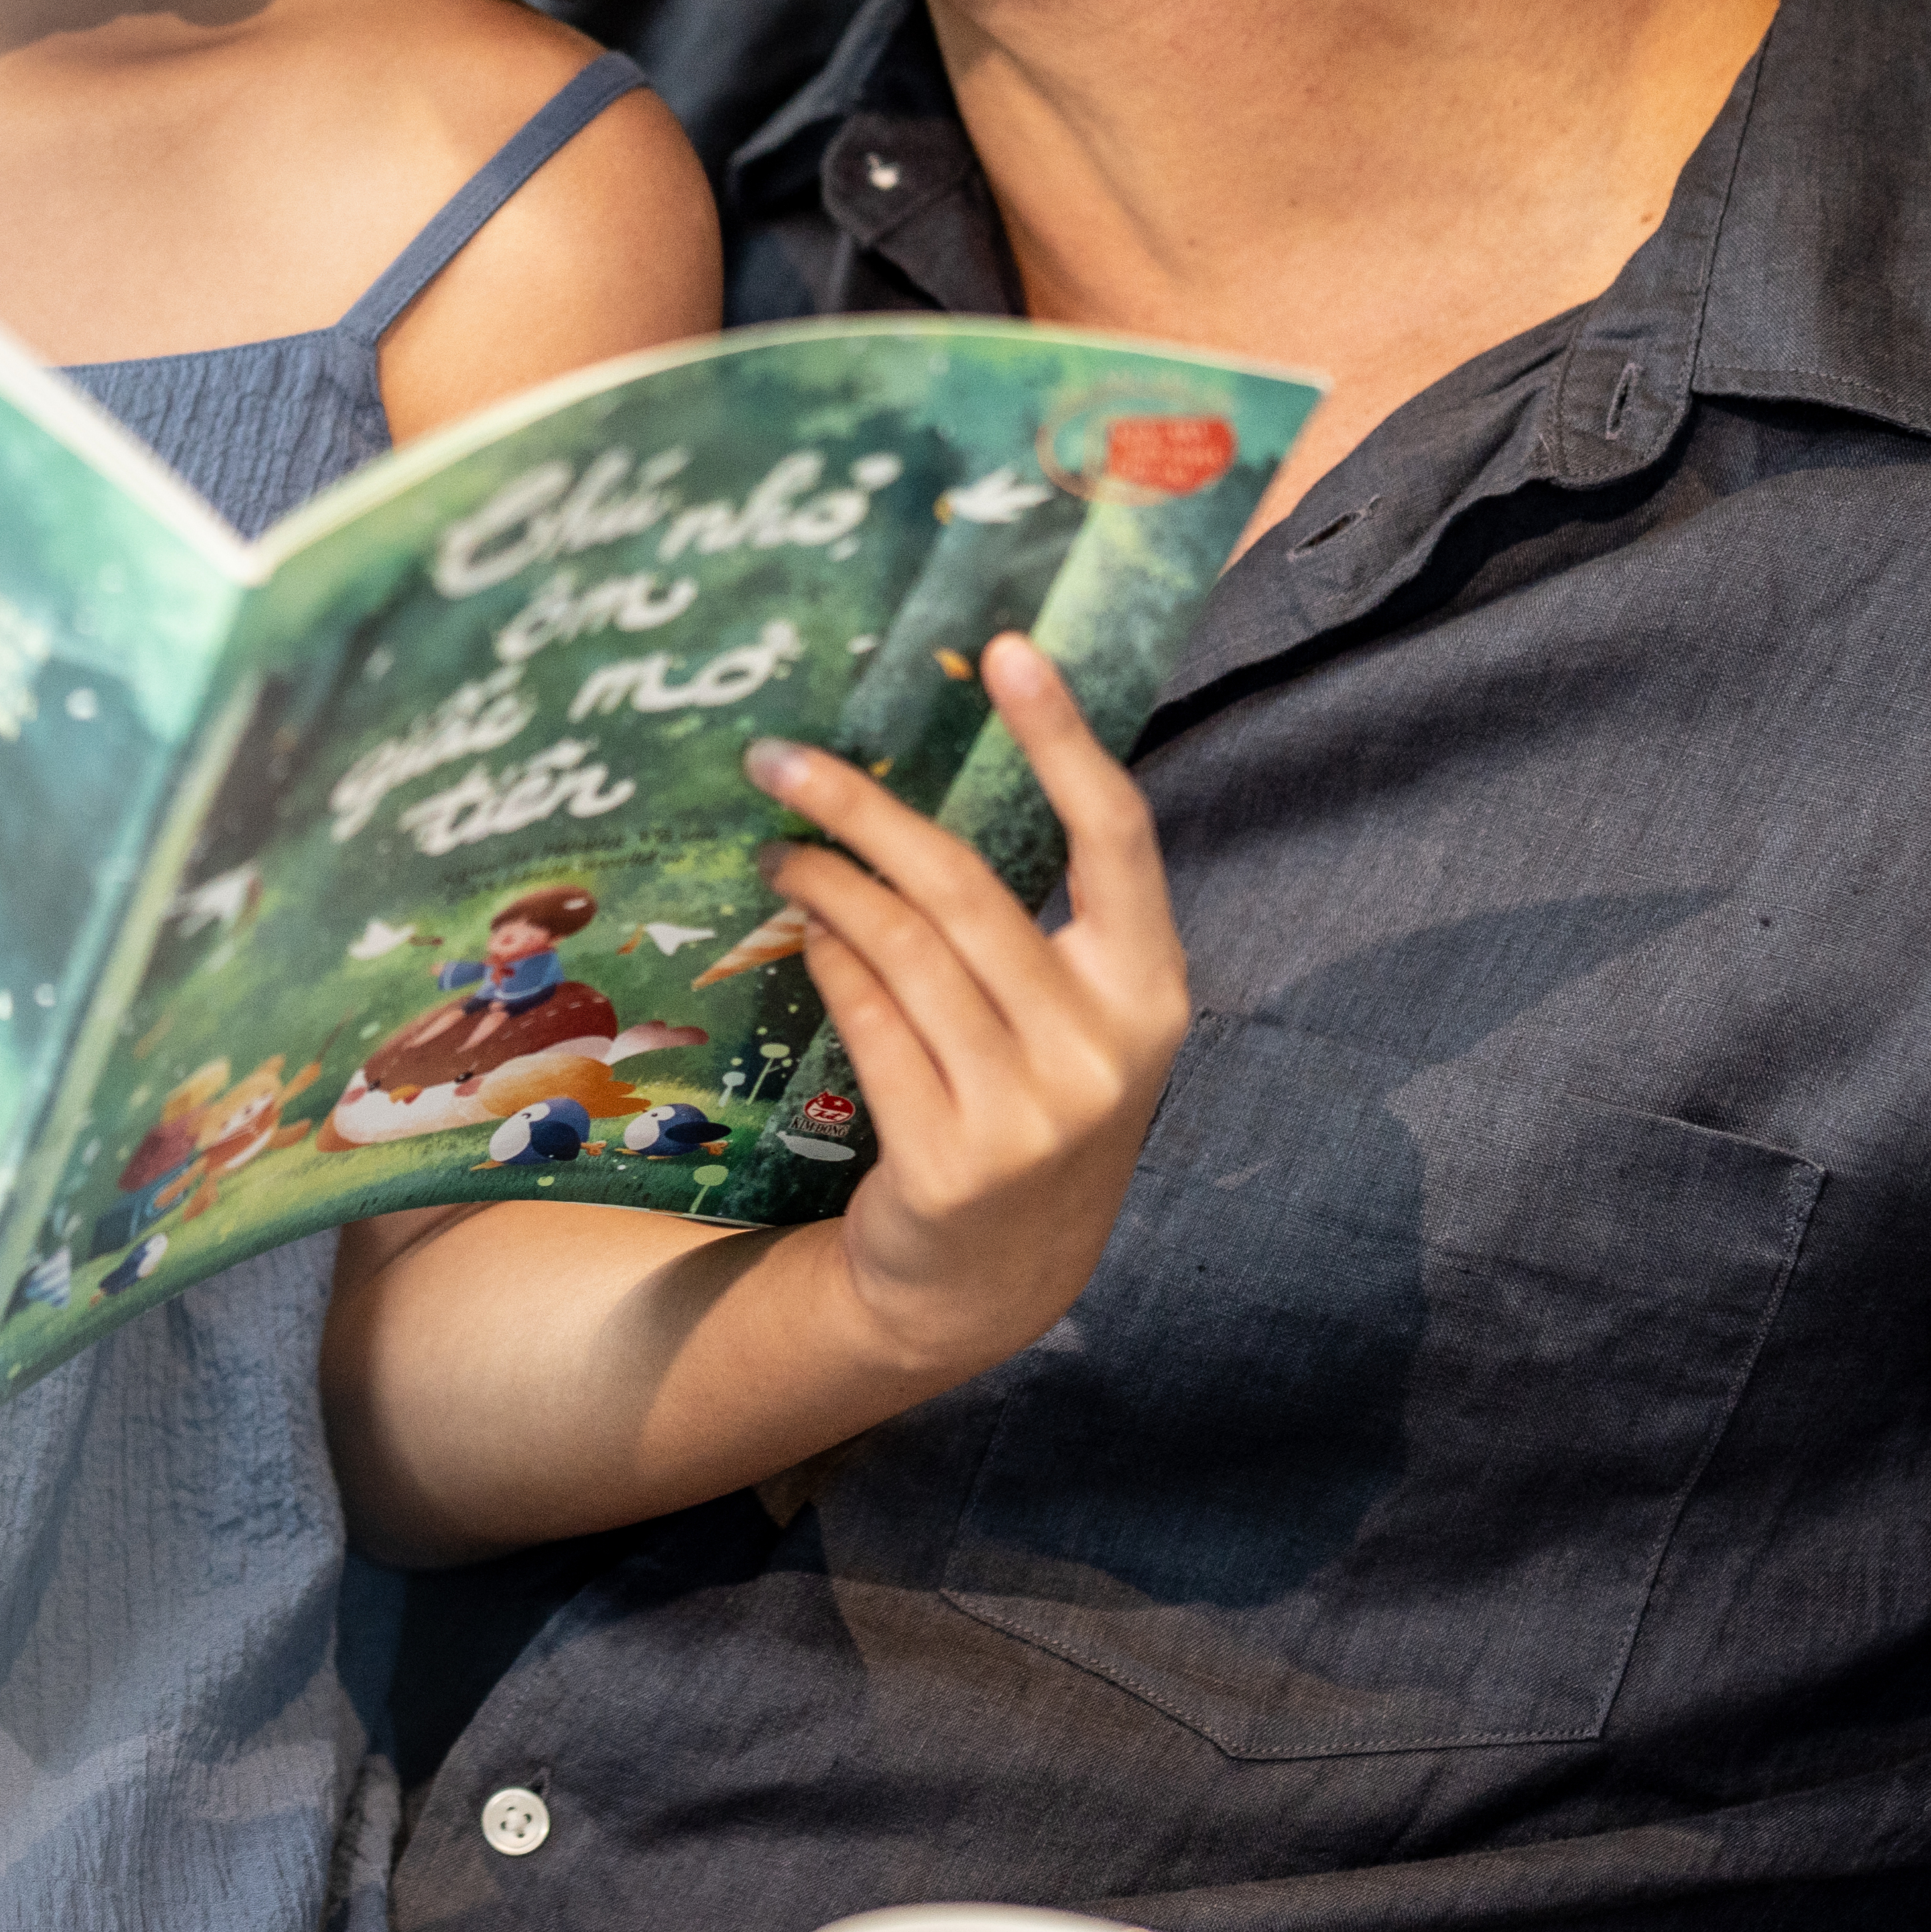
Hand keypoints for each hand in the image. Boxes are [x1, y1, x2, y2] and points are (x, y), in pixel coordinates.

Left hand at [744, 637, 1188, 1394]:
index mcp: (1153, 991)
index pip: (1116, 837)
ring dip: (825, 886)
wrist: (990, 1283)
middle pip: (967, 887)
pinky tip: (799, 931)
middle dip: (863, 808)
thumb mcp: (1070, 1023)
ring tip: (776, 850)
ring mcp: (1033, 1111)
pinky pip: (872, 1024)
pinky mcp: (953, 1159)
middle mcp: (1106, 1048)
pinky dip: (830, 965)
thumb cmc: (1028, 1111)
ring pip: (905, 951)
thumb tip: (929, 784)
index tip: (1007, 648)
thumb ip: (1034, 925)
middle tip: (780, 757)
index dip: (1063, 738)